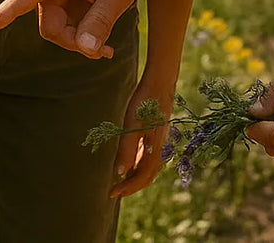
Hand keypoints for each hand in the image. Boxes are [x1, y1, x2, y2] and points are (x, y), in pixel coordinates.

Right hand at [0, 0, 143, 58]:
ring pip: (56, 33)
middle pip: (48, 25)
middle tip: (101, 51)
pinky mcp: (66, 11)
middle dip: (71, 42)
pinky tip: (105, 50)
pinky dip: (84, 45)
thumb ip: (101, 20)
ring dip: (79, 45)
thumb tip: (85, 49)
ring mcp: (59, 0)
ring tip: (106, 50)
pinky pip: (66, 35)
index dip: (10, 9)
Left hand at [110, 72, 175, 197]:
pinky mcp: (158, 133)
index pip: (142, 177)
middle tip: (116, 191)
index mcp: (156, 150)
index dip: (127, 187)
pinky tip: (131, 160)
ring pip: (149, 167)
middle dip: (132, 185)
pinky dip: (139, 163)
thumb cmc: (145, 102)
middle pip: (148, 176)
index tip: (112, 192)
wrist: (160, 82)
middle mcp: (161, 149)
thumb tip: (120, 174)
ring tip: (121, 180)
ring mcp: (161, 141)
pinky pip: (150, 156)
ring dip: (136, 176)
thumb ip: (126, 151)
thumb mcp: (132, 127)